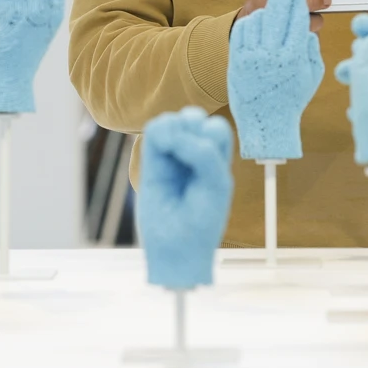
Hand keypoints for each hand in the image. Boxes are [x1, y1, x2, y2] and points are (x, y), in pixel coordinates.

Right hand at [137, 106, 233, 288]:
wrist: (176, 248)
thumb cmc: (203, 220)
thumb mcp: (215, 184)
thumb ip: (203, 154)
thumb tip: (176, 131)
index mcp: (215, 163)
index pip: (216, 129)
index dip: (210, 131)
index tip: (207, 155)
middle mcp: (194, 158)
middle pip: (196, 119)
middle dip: (193, 123)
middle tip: (188, 145)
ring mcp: (172, 160)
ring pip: (172, 121)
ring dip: (174, 125)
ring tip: (171, 144)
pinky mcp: (151, 165)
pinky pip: (152, 133)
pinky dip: (158, 131)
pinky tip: (162, 145)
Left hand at [227, 0, 324, 159]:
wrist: (264, 123)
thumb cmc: (292, 99)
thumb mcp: (312, 76)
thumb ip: (311, 48)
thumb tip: (308, 24)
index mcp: (294, 57)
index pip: (300, 14)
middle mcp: (273, 53)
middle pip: (281, 7)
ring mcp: (252, 54)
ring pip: (262, 15)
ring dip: (271, 7)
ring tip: (278, 8)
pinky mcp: (237, 57)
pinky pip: (245, 28)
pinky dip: (254, 21)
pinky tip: (261, 21)